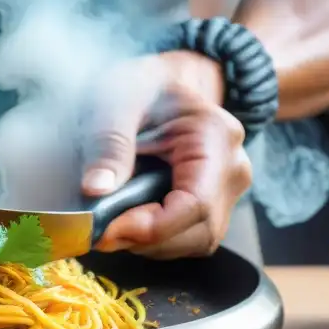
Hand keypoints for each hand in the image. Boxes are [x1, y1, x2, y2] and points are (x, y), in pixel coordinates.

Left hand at [81, 51, 251, 258]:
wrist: (159, 84)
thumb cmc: (140, 86)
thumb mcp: (117, 100)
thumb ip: (109, 142)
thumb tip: (95, 189)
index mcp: (217, 137)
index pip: (196, 204)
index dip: (152, 228)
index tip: (106, 232)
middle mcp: (232, 169)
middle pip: (199, 231)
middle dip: (145, 240)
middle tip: (98, 231)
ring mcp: (226, 190)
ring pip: (194, 242)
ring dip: (148, 244)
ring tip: (110, 222)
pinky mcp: (212, 205)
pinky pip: (187, 238)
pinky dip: (154, 239)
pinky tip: (126, 220)